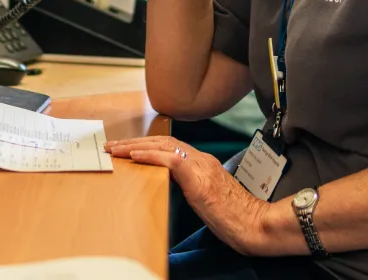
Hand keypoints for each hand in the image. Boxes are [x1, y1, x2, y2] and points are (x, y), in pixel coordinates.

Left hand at [105, 135, 267, 254]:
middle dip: (134, 143)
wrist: (255, 225)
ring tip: (116, 149)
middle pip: (162, 142)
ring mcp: (201, 167)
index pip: (169, 145)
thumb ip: (189, 185)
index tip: (125, 148)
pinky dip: (150, 156)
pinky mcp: (200, 180)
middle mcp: (202, 159)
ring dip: (135, 147)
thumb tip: (169, 183)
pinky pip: (171, 160)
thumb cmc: (234, 218)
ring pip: (163, 146)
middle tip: (112, 146)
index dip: (145, 145)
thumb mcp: (206, 197)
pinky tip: (134, 157)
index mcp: (203, 163)